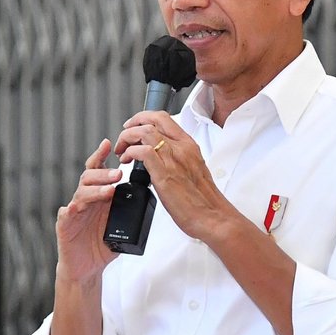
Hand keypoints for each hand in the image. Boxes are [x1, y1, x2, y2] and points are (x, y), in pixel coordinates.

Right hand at [55, 139, 122, 283]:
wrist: (87, 268)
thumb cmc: (103, 244)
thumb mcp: (121, 222)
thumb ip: (130, 206)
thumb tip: (153, 189)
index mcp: (98, 196)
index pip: (98, 170)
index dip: (101, 156)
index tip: (110, 143)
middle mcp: (85, 200)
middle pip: (89, 177)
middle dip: (104, 174)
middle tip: (119, 173)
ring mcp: (74, 212)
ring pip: (80, 194)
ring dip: (95, 190)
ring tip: (109, 190)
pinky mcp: (65, 227)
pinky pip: (66, 215)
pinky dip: (69, 211)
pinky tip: (73, 208)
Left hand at [114, 111, 231, 240]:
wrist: (212, 216)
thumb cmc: (203, 200)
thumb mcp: (193, 170)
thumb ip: (178, 160)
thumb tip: (161, 159)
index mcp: (189, 146)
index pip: (164, 118)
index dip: (144, 118)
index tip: (134, 126)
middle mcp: (182, 148)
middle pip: (153, 120)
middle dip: (133, 123)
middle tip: (124, 135)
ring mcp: (173, 159)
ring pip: (145, 132)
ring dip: (128, 138)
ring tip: (123, 151)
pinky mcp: (164, 173)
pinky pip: (142, 152)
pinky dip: (130, 152)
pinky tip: (128, 161)